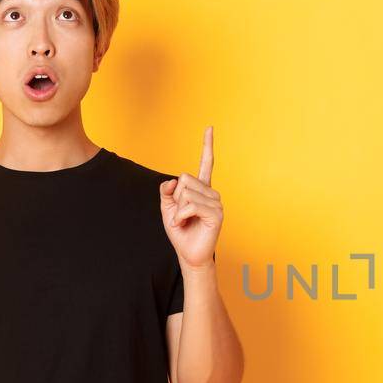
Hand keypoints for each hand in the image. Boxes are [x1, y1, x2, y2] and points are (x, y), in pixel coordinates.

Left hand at [159, 125, 222, 269]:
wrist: (188, 254)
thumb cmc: (180, 231)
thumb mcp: (167, 208)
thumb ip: (166, 191)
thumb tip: (172, 181)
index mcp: (201, 189)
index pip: (205, 163)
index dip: (207, 145)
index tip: (210, 128)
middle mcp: (211, 193)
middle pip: (185, 178)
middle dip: (176, 197)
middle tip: (181, 214)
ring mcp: (216, 203)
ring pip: (186, 192)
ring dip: (178, 210)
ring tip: (184, 222)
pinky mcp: (216, 214)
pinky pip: (191, 205)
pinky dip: (181, 215)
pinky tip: (185, 224)